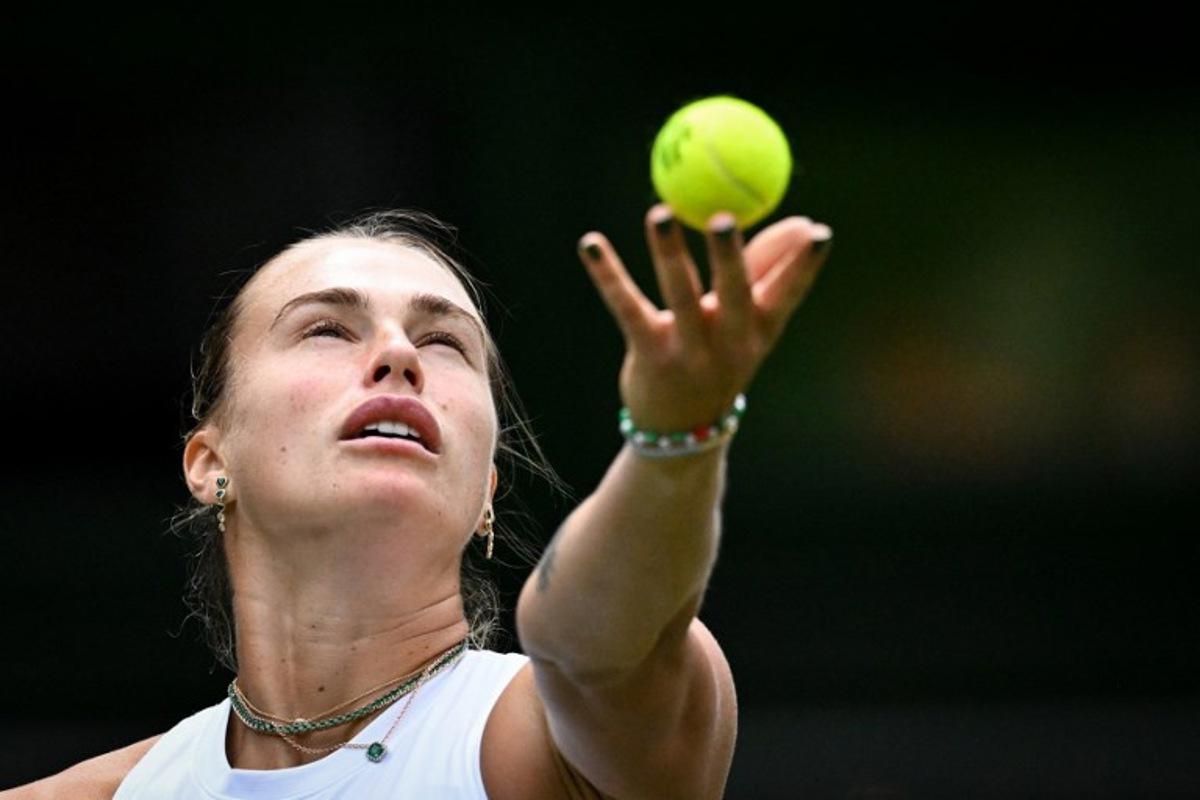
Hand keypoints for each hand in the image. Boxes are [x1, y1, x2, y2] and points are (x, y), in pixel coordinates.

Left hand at [578, 203, 832, 434]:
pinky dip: (607, 273)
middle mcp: (729, 343)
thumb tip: (805, 223)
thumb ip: (768, 270)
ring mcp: (689, 351)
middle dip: (731, 256)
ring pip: (680, 294)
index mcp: (760, 331)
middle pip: (734, 294)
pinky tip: (591, 243)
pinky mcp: (650, 353)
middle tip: (724, 217)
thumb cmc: (720, 356)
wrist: (682, 432)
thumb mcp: (749, 323)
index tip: (820, 232)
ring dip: (669, 252)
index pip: (788, 294)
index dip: (805, 265)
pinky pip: (627, 307)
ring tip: (660, 214)